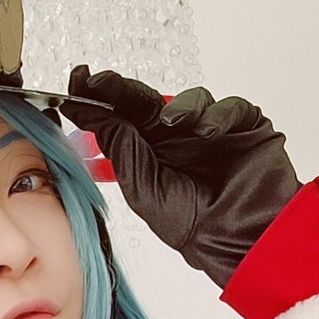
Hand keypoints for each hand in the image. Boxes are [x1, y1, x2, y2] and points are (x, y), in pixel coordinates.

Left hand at [60, 65, 300, 287]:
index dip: (97, 103)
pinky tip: (208, 133)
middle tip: (100, 81)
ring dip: (178, 107)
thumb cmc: (195, 227)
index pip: (120, 122)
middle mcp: (176, 141)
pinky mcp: (242, 126)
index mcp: (150, 157)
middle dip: (121, 90)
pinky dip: (215, 115)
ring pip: (187, 100)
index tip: (76, 85)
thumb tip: (97, 118)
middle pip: (145, 103)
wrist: (241, 238)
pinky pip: (227, 107)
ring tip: (171, 123)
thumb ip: (122, 151)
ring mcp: (209, 131)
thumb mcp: (144, 191)